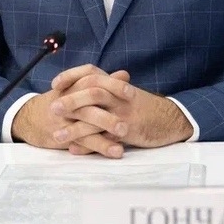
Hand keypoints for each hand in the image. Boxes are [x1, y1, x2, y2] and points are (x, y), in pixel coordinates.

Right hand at [10, 64, 129, 155]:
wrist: (30, 119)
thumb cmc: (61, 101)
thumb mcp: (78, 89)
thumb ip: (102, 83)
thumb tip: (125, 75)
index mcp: (74, 84)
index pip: (93, 78)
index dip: (113, 85)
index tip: (131, 92)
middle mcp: (69, 98)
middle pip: (91, 98)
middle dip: (112, 107)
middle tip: (130, 115)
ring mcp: (65, 117)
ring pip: (87, 120)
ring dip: (107, 127)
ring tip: (126, 137)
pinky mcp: (63, 135)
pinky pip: (83, 140)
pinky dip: (101, 146)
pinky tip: (116, 151)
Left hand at [50, 66, 193, 155]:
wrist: (171, 119)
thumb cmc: (144, 107)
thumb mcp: (126, 93)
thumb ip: (107, 87)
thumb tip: (86, 81)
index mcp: (117, 85)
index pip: (91, 73)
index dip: (71, 76)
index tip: (54, 83)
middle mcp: (120, 97)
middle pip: (93, 92)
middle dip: (71, 100)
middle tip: (53, 108)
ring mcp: (125, 114)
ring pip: (97, 117)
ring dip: (75, 127)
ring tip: (57, 136)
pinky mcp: (129, 132)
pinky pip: (105, 139)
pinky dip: (89, 146)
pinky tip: (74, 150)